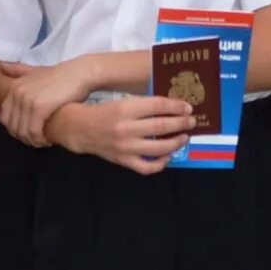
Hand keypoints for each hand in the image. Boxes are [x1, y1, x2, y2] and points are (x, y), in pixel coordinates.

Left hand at [0, 57, 93, 147]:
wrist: (79, 74)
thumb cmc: (60, 75)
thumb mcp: (35, 71)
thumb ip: (18, 71)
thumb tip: (2, 67)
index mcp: (14, 87)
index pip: (4, 117)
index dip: (14, 129)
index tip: (27, 133)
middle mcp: (17, 93)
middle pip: (12, 126)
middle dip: (23, 137)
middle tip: (36, 140)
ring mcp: (28, 100)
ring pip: (23, 131)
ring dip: (32, 141)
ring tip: (43, 142)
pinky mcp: (40, 108)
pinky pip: (34, 131)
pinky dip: (39, 139)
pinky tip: (48, 140)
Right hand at [56, 96, 193, 175]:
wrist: (79, 128)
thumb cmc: (103, 112)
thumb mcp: (122, 102)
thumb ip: (144, 105)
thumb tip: (172, 108)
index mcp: (125, 109)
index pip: (158, 106)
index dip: (176, 107)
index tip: (187, 107)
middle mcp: (126, 128)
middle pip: (162, 126)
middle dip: (181, 123)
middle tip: (191, 121)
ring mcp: (125, 147)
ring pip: (159, 148)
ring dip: (176, 143)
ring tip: (184, 137)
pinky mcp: (123, 161)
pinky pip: (147, 167)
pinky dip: (161, 163)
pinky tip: (168, 156)